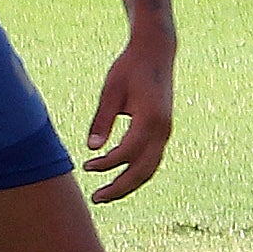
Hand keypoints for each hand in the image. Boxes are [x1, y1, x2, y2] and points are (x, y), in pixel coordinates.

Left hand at [81, 41, 175, 202]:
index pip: (129, 152)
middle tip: (96, 198)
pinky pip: (152, 159)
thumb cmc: (129, 69)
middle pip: (144, 170)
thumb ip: (102, 119)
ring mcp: (166, 131)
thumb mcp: (111, 92)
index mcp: (150, 119)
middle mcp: (163, 129)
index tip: (86, 166)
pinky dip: (136, 172)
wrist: (156, 53)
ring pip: (150, 168)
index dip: (108, 164)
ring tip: (104, 194)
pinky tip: (117, 177)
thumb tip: (91, 148)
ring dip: (129, 184)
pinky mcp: (163, 130)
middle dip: (120, 187)